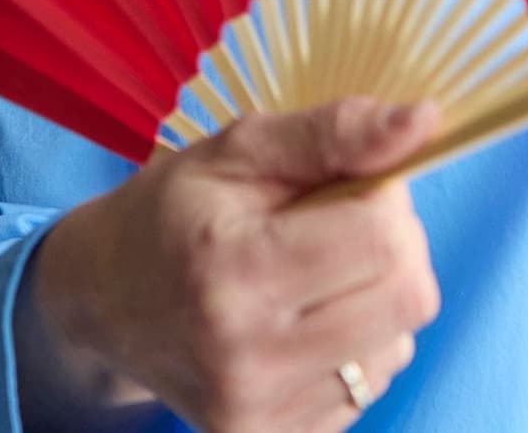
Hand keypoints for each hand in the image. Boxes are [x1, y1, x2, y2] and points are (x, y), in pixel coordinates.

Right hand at [17, 97, 442, 432]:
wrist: (102, 302)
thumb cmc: (176, 213)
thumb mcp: (241, 149)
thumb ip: (336, 132)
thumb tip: (425, 122)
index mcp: (234, 270)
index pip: (386, 238)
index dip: (388, 199)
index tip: (352, 186)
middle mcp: (244, 356)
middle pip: (409, 297)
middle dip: (396, 249)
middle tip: (342, 229)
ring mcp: (254, 412)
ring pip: (397, 346)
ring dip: (377, 301)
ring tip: (315, 279)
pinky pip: (368, 388)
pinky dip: (355, 348)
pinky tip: (305, 324)